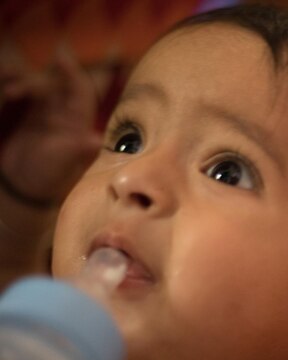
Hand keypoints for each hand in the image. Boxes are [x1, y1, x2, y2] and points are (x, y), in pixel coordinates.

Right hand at [0, 46, 100, 208]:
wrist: (25, 191)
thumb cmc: (47, 178)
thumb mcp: (62, 162)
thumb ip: (77, 148)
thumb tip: (94, 140)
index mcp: (78, 124)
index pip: (80, 92)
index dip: (73, 73)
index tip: (60, 55)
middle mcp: (66, 119)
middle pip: (58, 87)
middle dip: (40, 80)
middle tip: (18, 85)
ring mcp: (47, 120)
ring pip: (40, 90)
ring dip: (26, 85)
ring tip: (11, 94)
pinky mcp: (30, 123)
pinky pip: (26, 98)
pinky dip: (18, 91)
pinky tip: (8, 94)